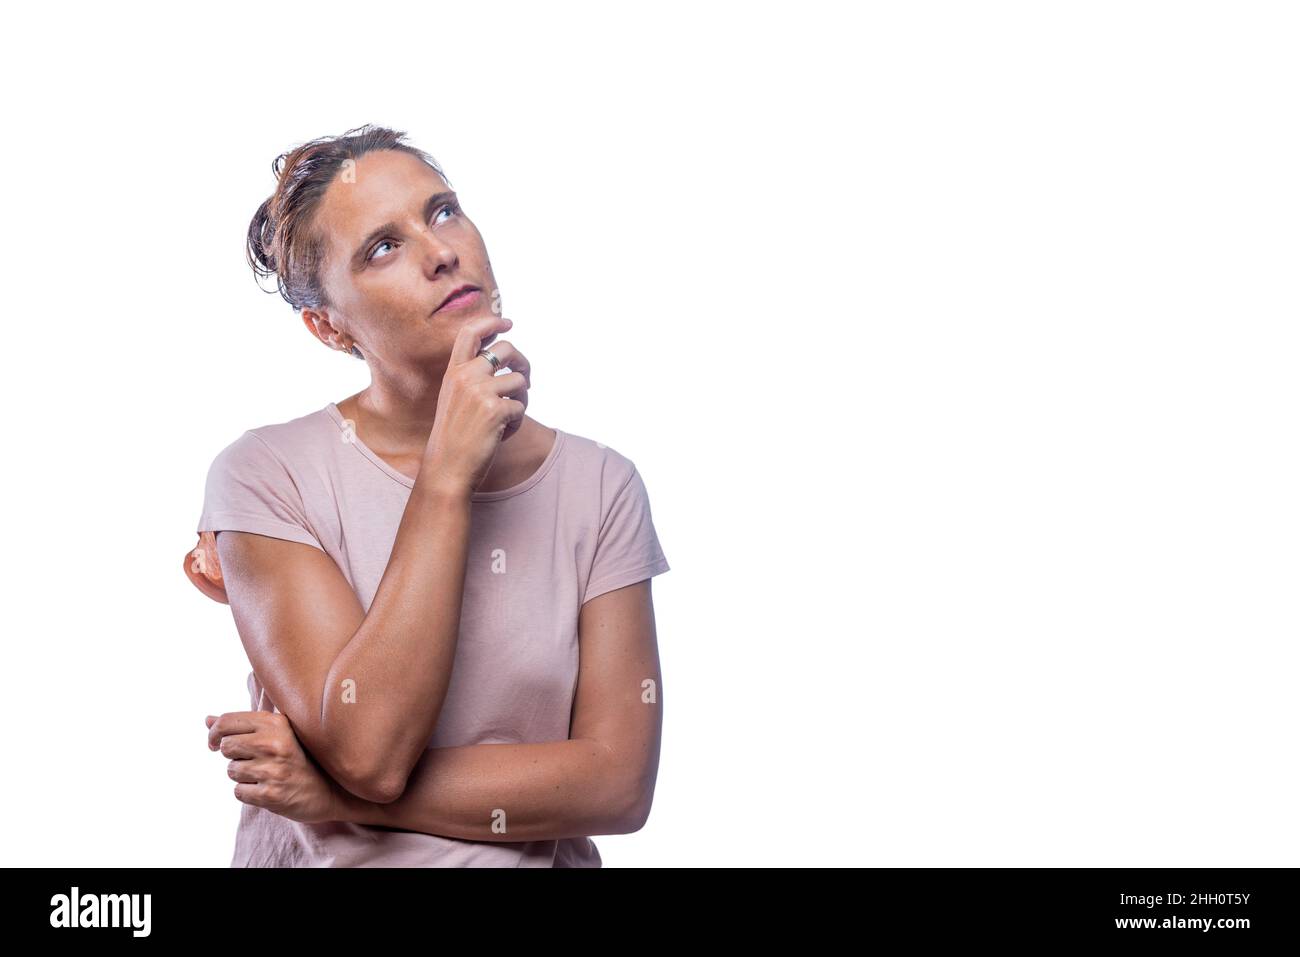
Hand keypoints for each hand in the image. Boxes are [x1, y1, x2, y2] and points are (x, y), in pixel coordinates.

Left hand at [206, 710, 341, 824]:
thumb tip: (208, 720)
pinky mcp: (270, 794)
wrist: (327, 791)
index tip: (215, 743)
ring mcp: (272, 770)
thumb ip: (242, 725)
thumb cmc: (297, 758)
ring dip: (243, 776)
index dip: (215, 733)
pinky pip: (238, 792)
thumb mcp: (276, 734)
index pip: (228, 721)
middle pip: (226, 746)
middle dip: (234, 756)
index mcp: (276, 723)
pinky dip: (248, 793)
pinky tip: (267, 788)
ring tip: (265, 775)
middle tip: (252, 760)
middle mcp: (274, 744)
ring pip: (231, 771)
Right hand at [426, 313, 530, 492]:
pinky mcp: (495, 410)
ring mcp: (480, 392)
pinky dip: (517, 422)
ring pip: (520, 381)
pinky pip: (521, 406)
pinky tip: (501, 434)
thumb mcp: (455, 401)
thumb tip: (507, 363)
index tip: (508, 322)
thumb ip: (473, 379)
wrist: (447, 468)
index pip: (470, 333)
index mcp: (453, 372)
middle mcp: (465, 376)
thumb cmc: (454, 438)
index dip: (491, 322)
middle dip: (523, 362)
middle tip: (527, 380)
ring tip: (507, 419)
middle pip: (506, 349)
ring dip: (521, 400)